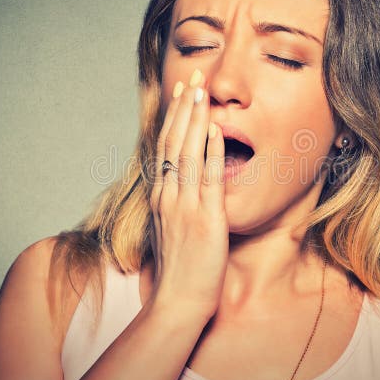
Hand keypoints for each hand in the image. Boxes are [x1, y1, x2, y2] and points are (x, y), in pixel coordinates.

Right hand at [148, 69, 226, 320]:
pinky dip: (211, 151)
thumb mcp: (173, 230)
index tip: (181, 93)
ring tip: (201, 90)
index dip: (173, 117)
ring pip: (187, 152)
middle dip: (183, 106)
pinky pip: (208, 178)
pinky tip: (217, 129)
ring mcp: (185, 205)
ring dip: (194, 119)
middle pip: (173, 141)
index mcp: (162, 197)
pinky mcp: (205, 219)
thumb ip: (178, 205)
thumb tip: (186, 186)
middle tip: (192, 76)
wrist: (178, 302)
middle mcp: (169, 195)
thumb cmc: (180, 271)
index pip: (165, 147)